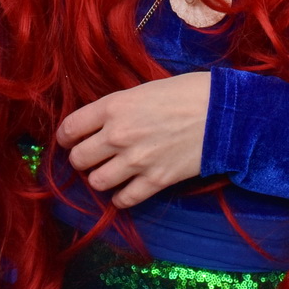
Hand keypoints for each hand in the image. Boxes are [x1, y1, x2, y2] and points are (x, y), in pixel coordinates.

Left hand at [57, 72, 211, 207]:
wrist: (224, 113)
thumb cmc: (188, 92)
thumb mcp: (144, 89)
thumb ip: (119, 107)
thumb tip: (102, 122)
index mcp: (114, 106)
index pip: (70, 128)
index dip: (65, 136)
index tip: (68, 140)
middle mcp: (118, 135)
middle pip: (78, 159)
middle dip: (81, 159)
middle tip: (91, 156)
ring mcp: (136, 161)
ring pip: (96, 182)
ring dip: (100, 178)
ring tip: (110, 172)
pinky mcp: (155, 181)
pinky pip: (124, 199)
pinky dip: (121, 197)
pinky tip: (127, 189)